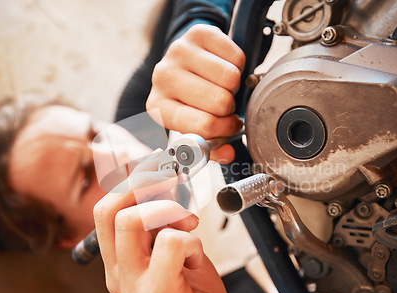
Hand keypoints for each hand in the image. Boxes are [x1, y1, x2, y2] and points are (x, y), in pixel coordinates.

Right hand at [93, 160, 241, 292]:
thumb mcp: (174, 255)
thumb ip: (163, 226)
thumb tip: (162, 186)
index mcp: (118, 263)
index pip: (104, 210)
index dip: (129, 181)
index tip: (154, 165)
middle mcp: (119, 274)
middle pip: (110, 210)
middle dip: (143, 184)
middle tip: (170, 180)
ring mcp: (133, 285)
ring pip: (132, 220)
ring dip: (169, 211)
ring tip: (189, 226)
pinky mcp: (157, 292)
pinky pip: (170, 242)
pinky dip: (192, 241)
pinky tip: (196, 259)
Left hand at [147, 24, 244, 162]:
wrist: (187, 61)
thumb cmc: (192, 98)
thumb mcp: (195, 125)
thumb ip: (211, 146)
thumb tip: (227, 154)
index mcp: (158, 107)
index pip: (203, 125)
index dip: (225, 128)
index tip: (230, 125)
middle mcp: (163, 77)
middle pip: (220, 101)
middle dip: (230, 106)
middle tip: (224, 103)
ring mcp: (178, 52)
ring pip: (231, 78)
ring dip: (234, 85)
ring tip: (223, 85)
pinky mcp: (198, 33)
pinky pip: (236, 57)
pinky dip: (239, 65)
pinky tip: (224, 67)